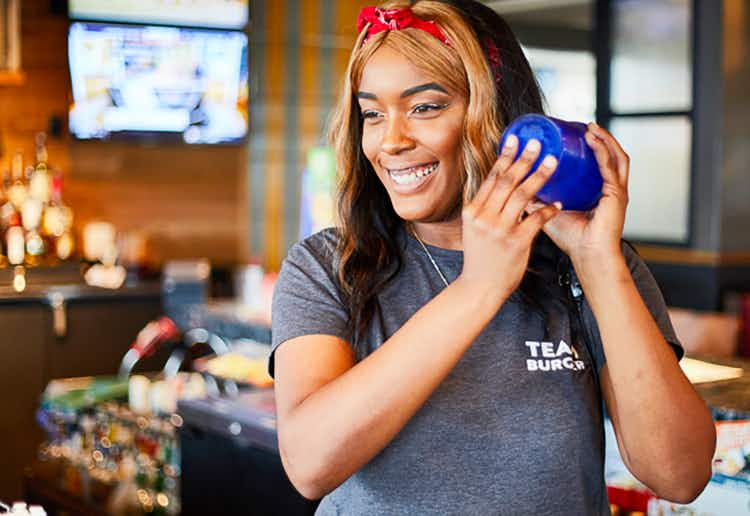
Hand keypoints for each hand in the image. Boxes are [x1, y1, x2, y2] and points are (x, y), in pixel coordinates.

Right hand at [458, 135, 561, 304]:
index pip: (491, 178)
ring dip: (540, 176)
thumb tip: (499, 185)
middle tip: (538, 143)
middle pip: (507, 181)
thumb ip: (486, 208)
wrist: (479, 287)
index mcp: (473, 210)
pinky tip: (557, 203)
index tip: (515, 139)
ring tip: (553, 162)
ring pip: (523, 195)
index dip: (505, 157)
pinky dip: (547, 210)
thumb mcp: (475, 228)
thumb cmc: (480, 258)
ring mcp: (500, 230)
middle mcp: (484, 217)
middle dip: (524, 159)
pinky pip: (536, 220)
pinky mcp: (516, 242)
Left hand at [526, 122, 628, 265]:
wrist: (587, 257)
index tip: (575, 132)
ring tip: (589, 127)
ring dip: (603, 139)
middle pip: (608, 155)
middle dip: (597, 137)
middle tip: (583, 125)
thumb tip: (512, 186)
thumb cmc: (571, 239)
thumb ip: (534, 200)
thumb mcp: (548, 213)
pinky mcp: (617, 195)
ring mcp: (617, 191)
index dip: (588, 146)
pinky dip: (603, 151)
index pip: (598, 163)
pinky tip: (594, 141)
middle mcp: (610, 188)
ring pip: (614, 156)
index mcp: (598, 190)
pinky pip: (611, 168)